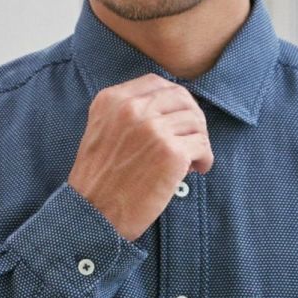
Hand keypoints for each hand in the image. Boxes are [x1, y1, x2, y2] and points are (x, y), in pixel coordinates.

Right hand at [67, 73, 214, 242]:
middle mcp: (133, 108)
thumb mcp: (101, 131)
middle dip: (192, 118)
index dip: (174, 100)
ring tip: (192, 159)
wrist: (93, 213)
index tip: (178, 117)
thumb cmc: (99, 179)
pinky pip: (202, 146)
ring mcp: (154, 129)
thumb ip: (126, 113)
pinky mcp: (171, 153)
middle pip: (181, 98)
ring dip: (199, 140)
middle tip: (192, 139)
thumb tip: (166, 108)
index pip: (157, 83)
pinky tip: (197, 170)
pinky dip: (205, 158)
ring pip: (195, 121)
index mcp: (112, 100)